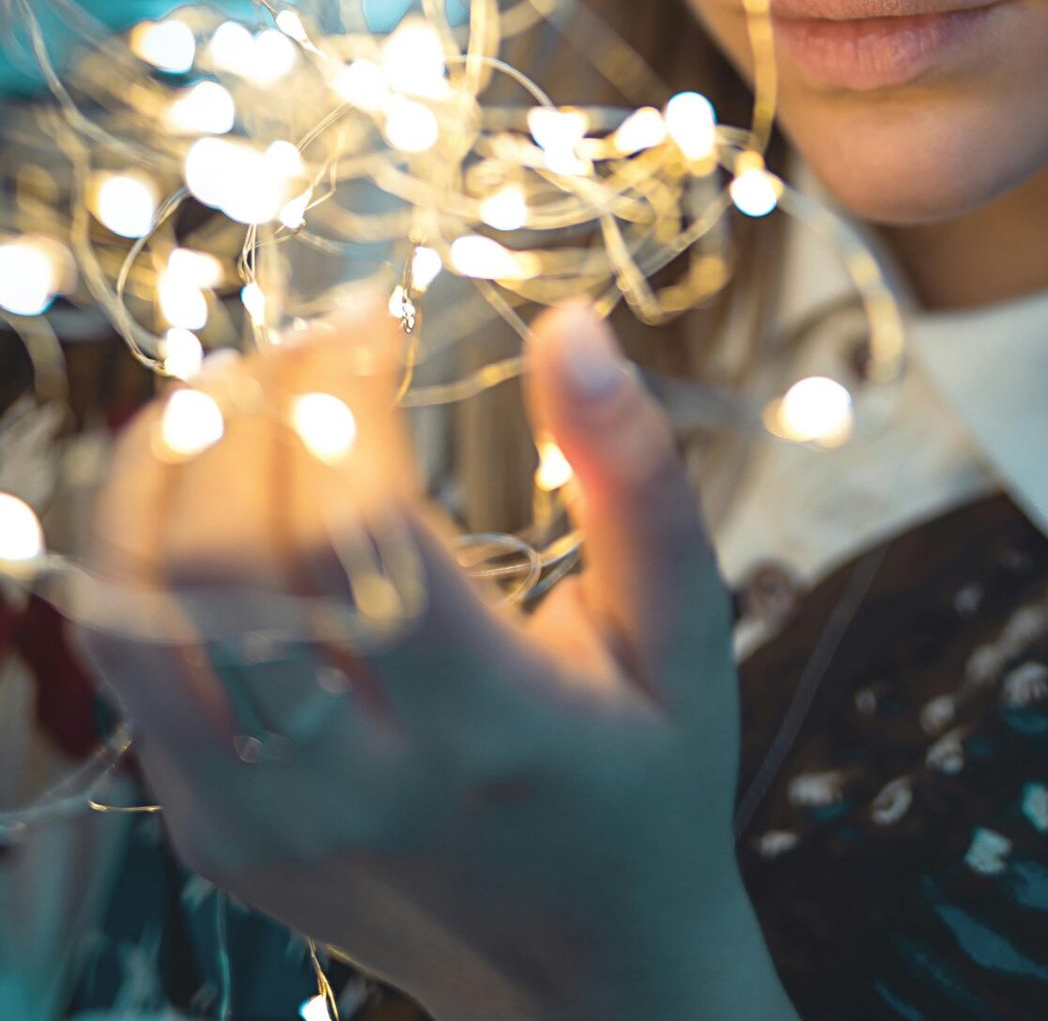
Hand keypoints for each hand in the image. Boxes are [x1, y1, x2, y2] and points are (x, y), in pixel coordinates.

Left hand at [77, 292, 797, 1020]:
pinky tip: (219, 489)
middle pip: (224, 565)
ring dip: (162, 471)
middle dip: (243, 412)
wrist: (585, 978)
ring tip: (230, 394)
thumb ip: (633, 473)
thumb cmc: (647, 779)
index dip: (339, 395)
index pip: (356, 531)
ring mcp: (262, 822)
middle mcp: (353, 786)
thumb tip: (567, 325)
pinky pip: (132, 671)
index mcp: (486, 727)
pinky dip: (148, 553)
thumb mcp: (685, 631)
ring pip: (136, 616)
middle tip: (300, 346)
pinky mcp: (211, 836)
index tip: (372, 321)